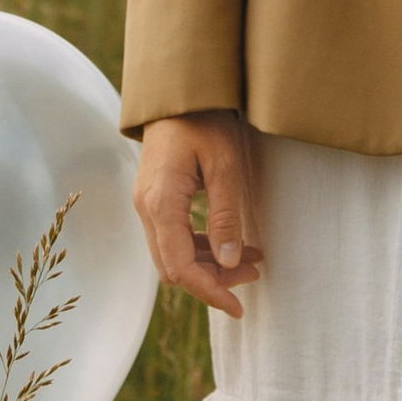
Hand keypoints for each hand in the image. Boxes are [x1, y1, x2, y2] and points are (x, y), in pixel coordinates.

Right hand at [134, 111, 264, 320]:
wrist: (179, 93)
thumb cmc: (204, 121)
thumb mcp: (226, 166)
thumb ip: (226, 216)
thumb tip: (229, 262)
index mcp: (160, 203)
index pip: (180, 267)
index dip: (209, 292)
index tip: (239, 308)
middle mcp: (147, 209)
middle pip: (174, 268)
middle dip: (213, 280)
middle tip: (254, 275)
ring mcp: (147, 204)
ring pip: (172, 256)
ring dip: (209, 265)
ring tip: (252, 260)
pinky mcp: (155, 200)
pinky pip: (173, 238)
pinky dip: (200, 249)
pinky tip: (230, 244)